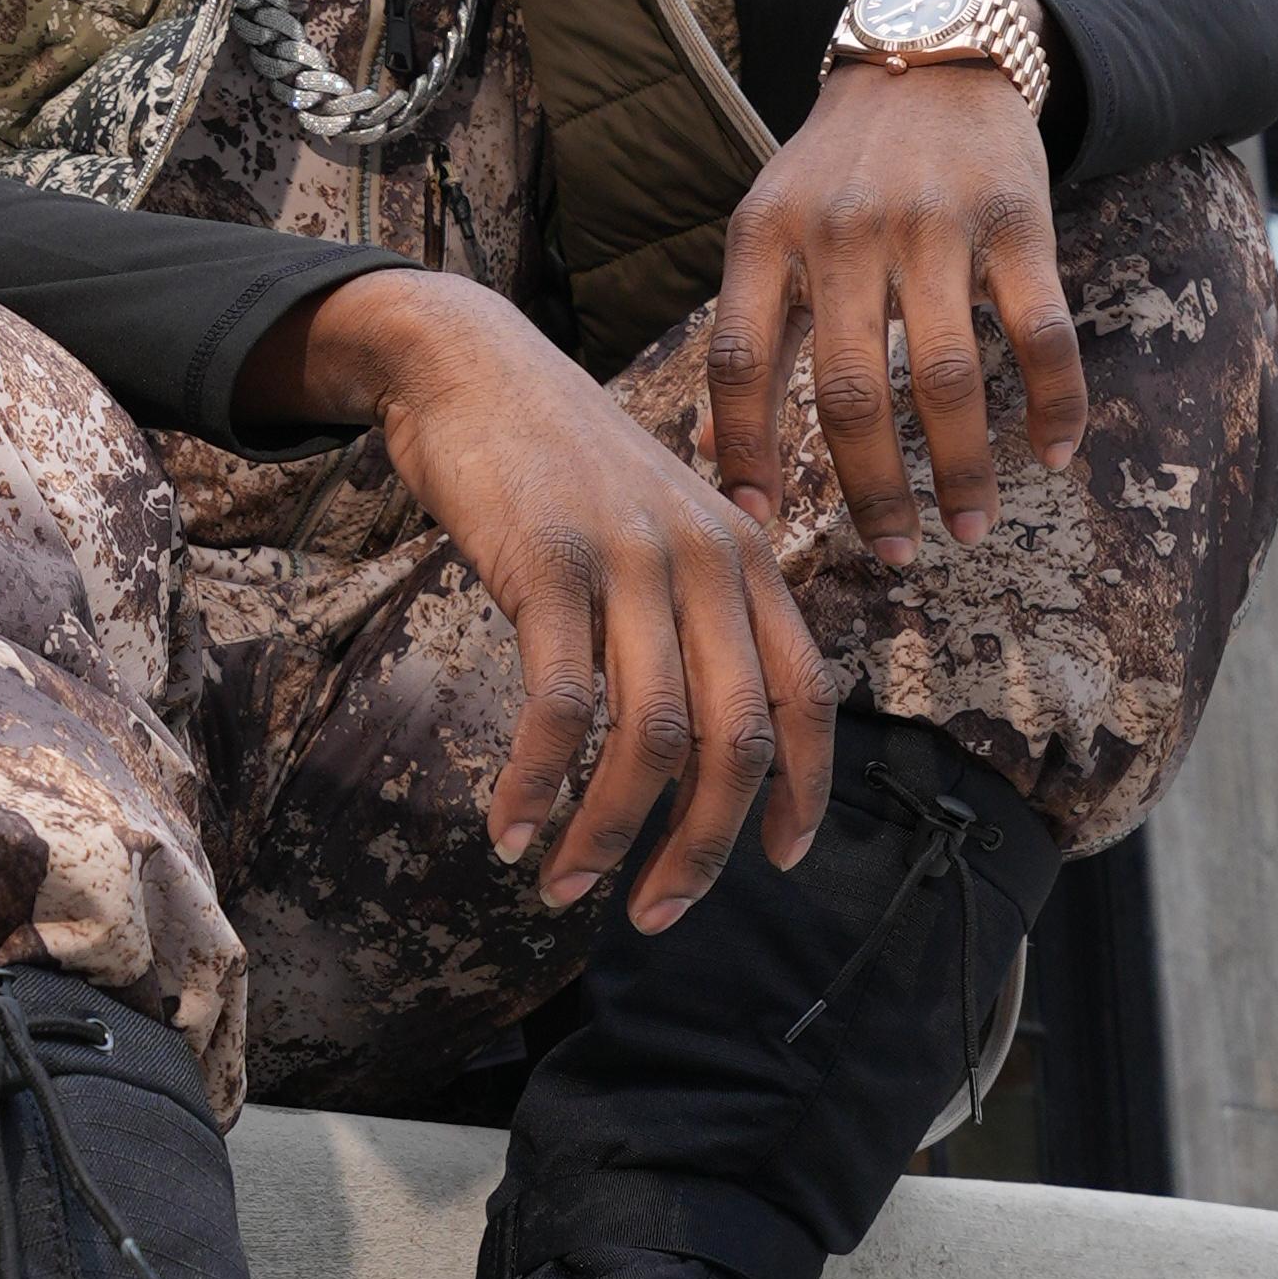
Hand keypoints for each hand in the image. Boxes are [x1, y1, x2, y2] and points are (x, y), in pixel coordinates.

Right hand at [236, 271, 833, 925]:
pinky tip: (508, 827)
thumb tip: (703, 729)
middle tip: (656, 914)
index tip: (774, 861)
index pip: (808, 696)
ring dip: (609, 834)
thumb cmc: (558, 461)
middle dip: (703, 850)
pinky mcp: (550, 565)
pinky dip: (536, 784)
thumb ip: (691, 608)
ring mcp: (632, 562)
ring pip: (652, 738)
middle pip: (738, 741)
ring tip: (565, 886)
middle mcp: (709, 559)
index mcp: (748, 556)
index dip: (803, 793)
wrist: (469, 364)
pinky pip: (560, 707)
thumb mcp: (656, 522)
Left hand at [712, 59, 1083, 565]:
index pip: (736, 362)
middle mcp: (844, 231)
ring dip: (960, 470)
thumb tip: (712, 458)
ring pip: (947, 379)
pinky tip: (1052, 454)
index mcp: (766, 238)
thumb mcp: (767, 231)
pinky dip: (1054, 404)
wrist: (928, 53)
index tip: (753, 525)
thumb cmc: (835, 171)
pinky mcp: (1017, 218)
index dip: (741, 451)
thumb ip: (744, 336)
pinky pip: (1040, 334)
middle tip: (891, 554)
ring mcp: (934, 224)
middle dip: (871, 492)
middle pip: (851, 394)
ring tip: (969, 527)